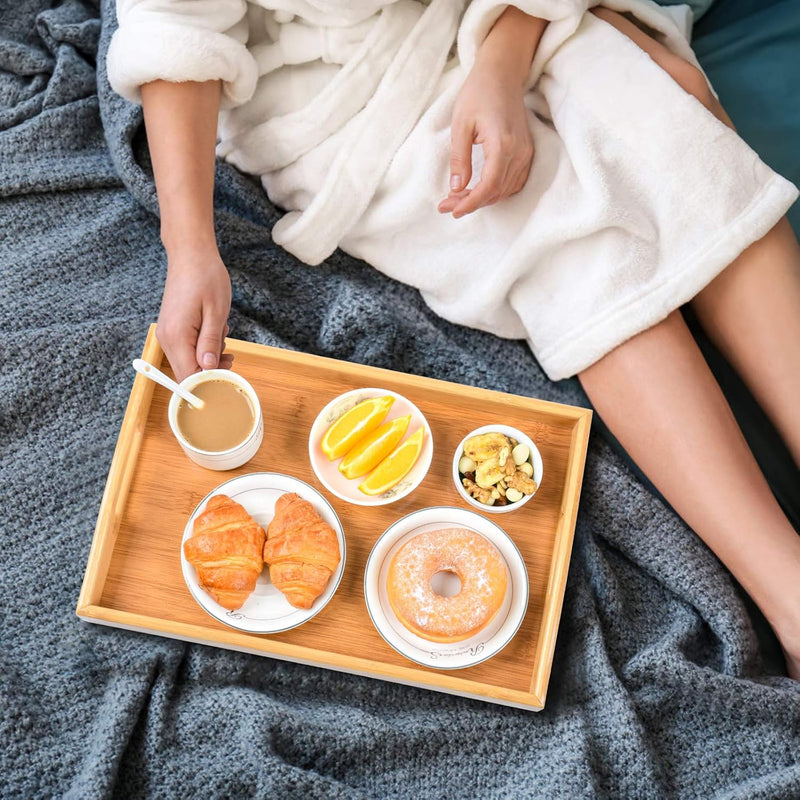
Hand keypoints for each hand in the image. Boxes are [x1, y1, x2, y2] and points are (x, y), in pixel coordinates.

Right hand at [156, 248, 232, 381]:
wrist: (190, 255)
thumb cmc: (206, 277)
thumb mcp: (216, 311)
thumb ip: (211, 342)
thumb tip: (208, 368)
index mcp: (177, 336)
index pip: (189, 377)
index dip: (209, 382)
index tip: (227, 377)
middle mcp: (167, 339)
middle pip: (187, 373)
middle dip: (211, 369)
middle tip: (229, 354)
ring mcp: (168, 335)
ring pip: (189, 362)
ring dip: (209, 357)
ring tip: (221, 334)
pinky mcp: (173, 330)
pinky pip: (187, 350)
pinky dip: (203, 347)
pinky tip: (213, 331)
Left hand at [438, 57, 533, 217]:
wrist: (501, 75)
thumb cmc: (478, 94)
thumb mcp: (460, 125)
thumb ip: (459, 159)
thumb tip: (456, 189)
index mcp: (503, 144)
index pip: (488, 186)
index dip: (470, 203)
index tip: (451, 210)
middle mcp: (520, 152)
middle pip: (496, 192)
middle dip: (471, 203)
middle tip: (447, 205)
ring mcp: (526, 154)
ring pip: (505, 191)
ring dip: (482, 199)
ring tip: (457, 199)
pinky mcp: (527, 153)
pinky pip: (514, 183)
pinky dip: (496, 192)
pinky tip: (478, 191)